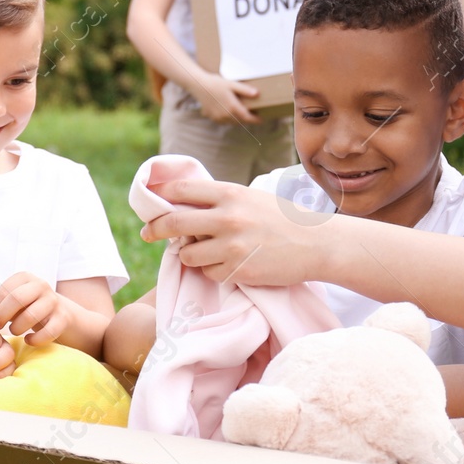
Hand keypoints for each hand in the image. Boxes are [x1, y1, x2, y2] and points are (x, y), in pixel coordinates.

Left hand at [0, 273, 72, 346]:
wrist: (57, 312)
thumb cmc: (25, 307)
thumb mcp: (8, 302)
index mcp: (24, 278)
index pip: (4, 290)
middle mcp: (41, 285)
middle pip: (16, 299)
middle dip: (2, 315)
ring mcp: (53, 301)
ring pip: (31, 316)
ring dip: (17, 328)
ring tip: (13, 331)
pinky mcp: (63, 318)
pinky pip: (48, 332)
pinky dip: (35, 340)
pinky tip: (28, 340)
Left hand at [141, 175, 318, 285]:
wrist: (316, 243)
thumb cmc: (281, 218)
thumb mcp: (249, 199)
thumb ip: (217, 201)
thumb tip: (178, 208)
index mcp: (229, 194)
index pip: (180, 190)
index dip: (160, 196)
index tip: (149, 203)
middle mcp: (227, 218)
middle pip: (173, 223)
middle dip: (155, 229)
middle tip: (147, 233)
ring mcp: (232, 247)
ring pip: (188, 255)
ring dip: (191, 255)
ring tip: (209, 251)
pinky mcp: (239, 271)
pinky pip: (210, 273)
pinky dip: (214, 271)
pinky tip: (232, 264)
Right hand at [191, 72, 261, 124]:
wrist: (198, 85)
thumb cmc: (216, 83)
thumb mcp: (232, 84)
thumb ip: (245, 90)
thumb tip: (257, 94)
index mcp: (232, 107)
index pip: (247, 118)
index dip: (255, 120)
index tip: (261, 119)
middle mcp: (225, 115)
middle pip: (240, 121)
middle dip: (247, 119)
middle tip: (253, 115)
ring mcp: (218, 117)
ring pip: (232, 122)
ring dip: (238, 120)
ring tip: (242, 114)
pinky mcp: (212, 117)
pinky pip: (224, 121)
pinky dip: (229, 119)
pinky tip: (229, 112)